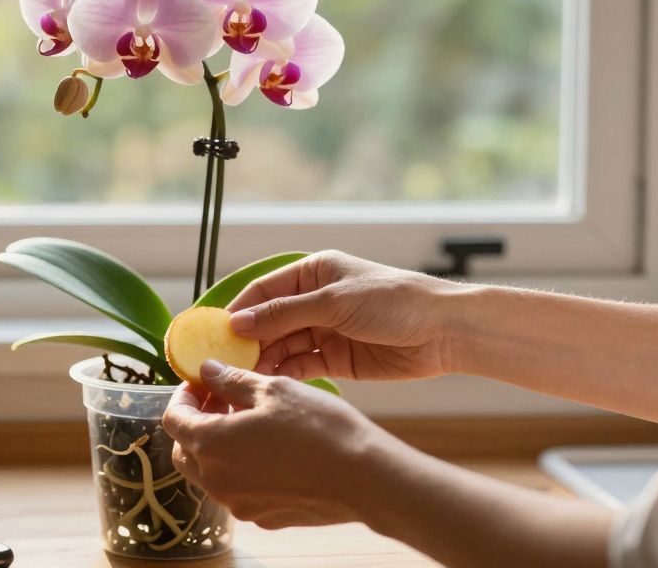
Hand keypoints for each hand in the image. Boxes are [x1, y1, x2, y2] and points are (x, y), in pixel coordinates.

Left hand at [161, 360, 381, 528]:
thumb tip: (207, 371)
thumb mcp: (272, 390)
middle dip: (196, 422)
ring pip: (211, 473)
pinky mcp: (264, 517)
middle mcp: (217, 481)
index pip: (173, 419)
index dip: (183, 396)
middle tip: (222, 399)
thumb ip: (232, 381)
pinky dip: (242, 468)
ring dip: (218, 446)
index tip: (202, 382)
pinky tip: (271, 449)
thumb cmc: (318, 428)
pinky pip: (239, 490)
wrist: (364, 478)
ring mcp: (240, 504)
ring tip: (249, 421)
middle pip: (185, 450)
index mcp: (210, 444)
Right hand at [227, 250, 465, 380]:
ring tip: (242, 379)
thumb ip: (285, 314)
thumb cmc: (393, 301)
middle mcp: (314, 301)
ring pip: (282, 346)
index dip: (238, 311)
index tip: (213, 333)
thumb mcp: (334, 302)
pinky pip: (301, 366)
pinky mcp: (336, 359)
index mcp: (312, 273)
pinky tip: (268, 385)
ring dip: (264, 361)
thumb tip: (239, 323)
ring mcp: (324, 331)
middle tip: (222, 364)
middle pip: (269, 321)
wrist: (444, 331)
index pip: (263, 290)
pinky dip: (285, 374)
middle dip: (247, 341)